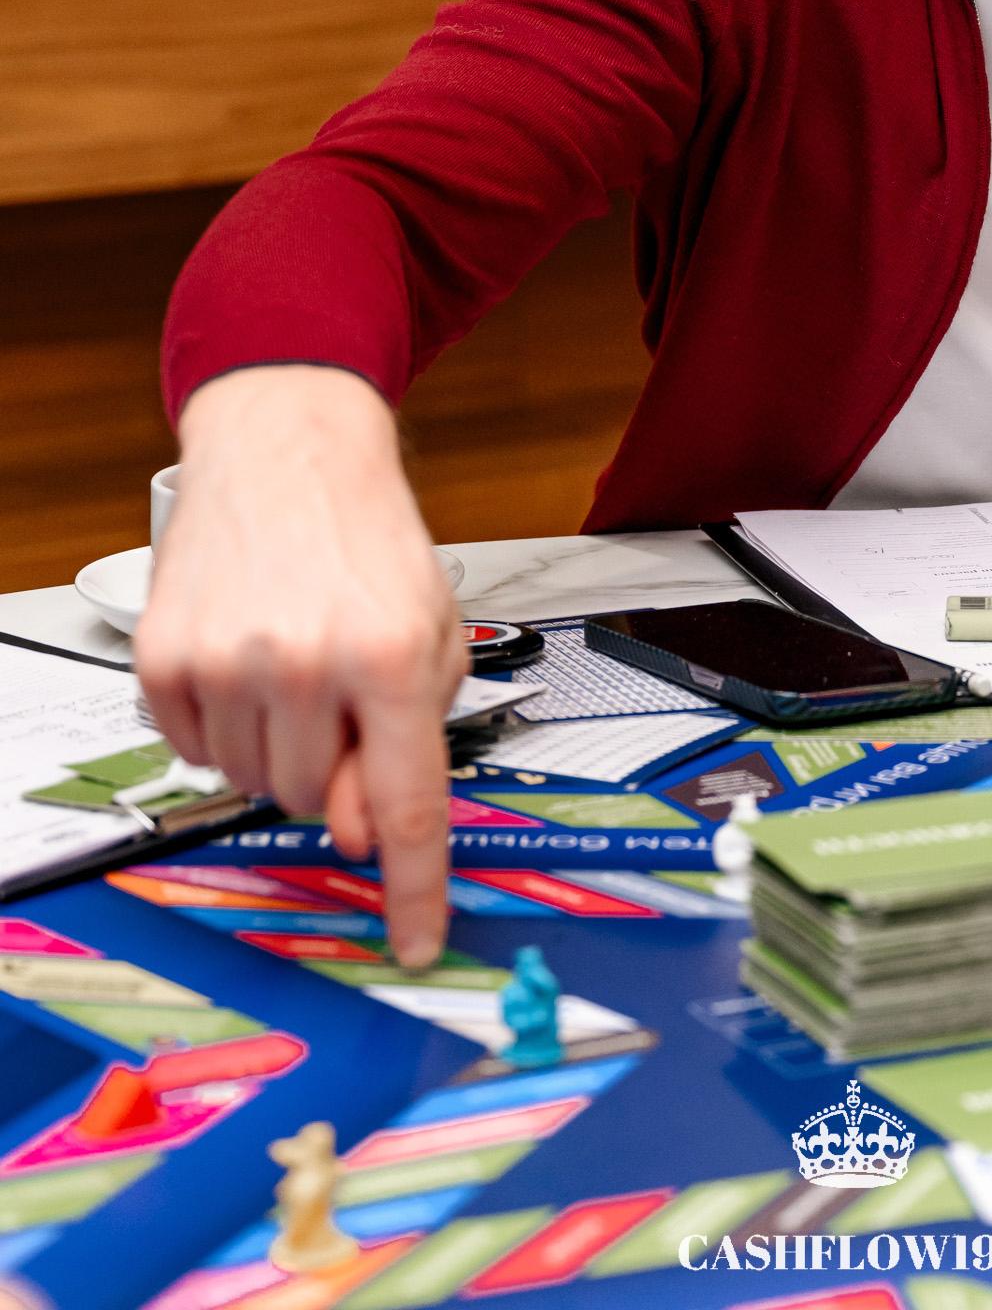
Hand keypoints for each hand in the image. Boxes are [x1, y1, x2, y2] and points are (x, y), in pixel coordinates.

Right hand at [134, 366, 466, 968]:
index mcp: (389, 655)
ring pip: (252, 782)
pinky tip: (243, 663)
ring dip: (276, 746)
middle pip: (317, 800)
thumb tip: (361, 831)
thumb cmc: (364, 536)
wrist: (285, 449)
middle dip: (336, 766)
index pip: (408, 804)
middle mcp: (305, 664)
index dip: (415, 885)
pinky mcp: (164, 660)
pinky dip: (220, 725)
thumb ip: (414, 732)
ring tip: (293, 666)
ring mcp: (226, 664)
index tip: (416, 940)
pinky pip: (192, 750)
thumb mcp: (429, 626)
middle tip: (340, 696)